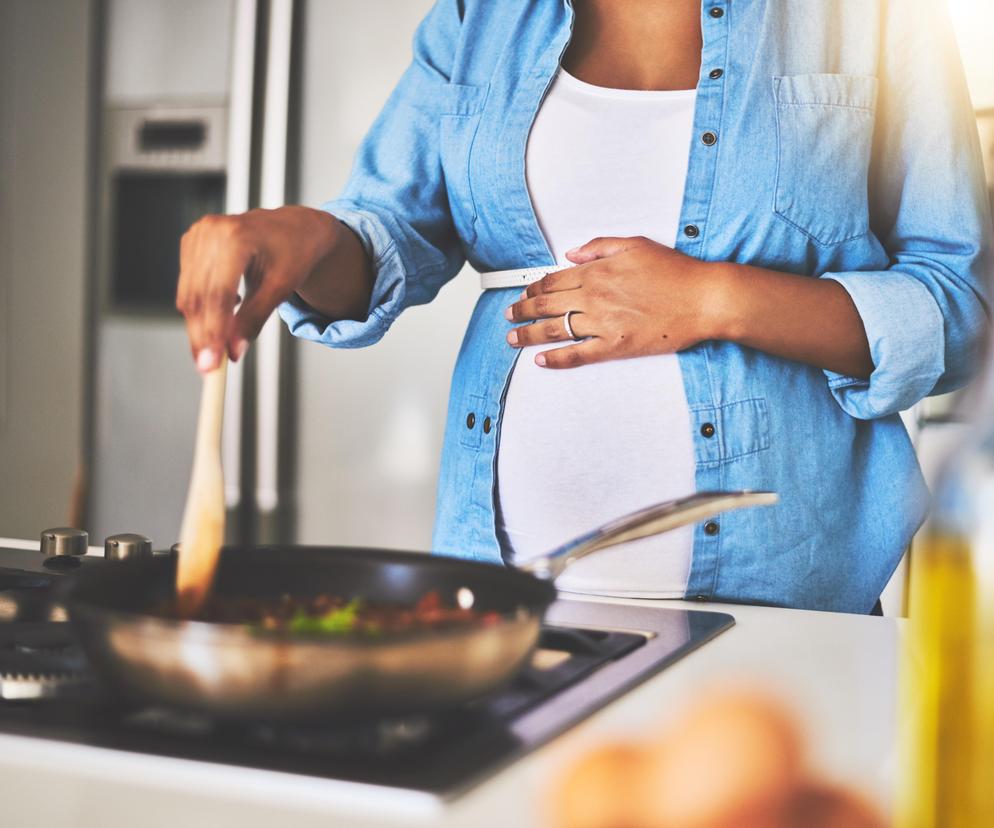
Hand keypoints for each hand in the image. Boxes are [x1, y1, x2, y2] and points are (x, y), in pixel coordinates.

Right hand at [176, 206, 346, 372]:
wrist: (294, 228)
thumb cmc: (294, 253)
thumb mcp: (280, 288)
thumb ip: (254, 319)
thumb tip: (234, 351)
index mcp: (237, 236)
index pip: (217, 293)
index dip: (213, 331)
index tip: (212, 363)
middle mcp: (212, 230)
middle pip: (198, 295)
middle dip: (202, 336)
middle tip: (208, 369)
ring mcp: (198, 233)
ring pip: (188, 294)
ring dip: (198, 326)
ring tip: (215, 350)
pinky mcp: (191, 242)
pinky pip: (188, 284)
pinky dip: (199, 308)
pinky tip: (223, 313)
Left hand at [504, 236, 721, 368]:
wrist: (702, 299)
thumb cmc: (675, 272)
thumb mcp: (635, 245)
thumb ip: (599, 247)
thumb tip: (572, 253)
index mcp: (597, 272)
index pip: (553, 281)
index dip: (533, 288)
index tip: (523, 293)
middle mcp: (594, 298)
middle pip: (546, 305)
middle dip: (522, 310)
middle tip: (509, 315)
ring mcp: (602, 324)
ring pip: (554, 330)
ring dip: (528, 334)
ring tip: (512, 337)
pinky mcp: (614, 346)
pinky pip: (577, 355)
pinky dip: (556, 359)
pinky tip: (540, 360)